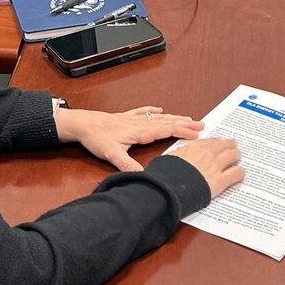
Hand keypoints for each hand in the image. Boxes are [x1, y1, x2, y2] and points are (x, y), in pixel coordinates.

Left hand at [55, 106, 204, 171]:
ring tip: (189, 118)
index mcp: (140, 131)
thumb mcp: (111, 154)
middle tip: (202, 125)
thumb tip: (142, 175)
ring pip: (159, 117)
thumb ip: (127, 165)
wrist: (82, 124)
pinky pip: (144, 112)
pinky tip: (159, 109)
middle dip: (185, 124)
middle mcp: (140, 123)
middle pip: (168, 122)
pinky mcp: (126, 117)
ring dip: (175, 117)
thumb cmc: (96, 137)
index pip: (167, 130)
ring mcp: (134, 119)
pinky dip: (153, 111)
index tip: (197, 134)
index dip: (183, 132)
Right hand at [168, 137, 244, 198]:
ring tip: (238, 157)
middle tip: (233, 147)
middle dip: (230, 146)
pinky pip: (237, 173)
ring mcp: (216, 166)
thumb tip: (180, 155)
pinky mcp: (220, 180)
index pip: (212, 141)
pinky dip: (240, 172)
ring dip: (237, 155)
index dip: (218, 143)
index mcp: (195, 147)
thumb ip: (180, 154)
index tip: (220, 144)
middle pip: (225, 145)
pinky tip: (240, 173)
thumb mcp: (170, 158)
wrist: (169, 187)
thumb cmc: (166, 173)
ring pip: (233, 155)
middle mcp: (208, 153)